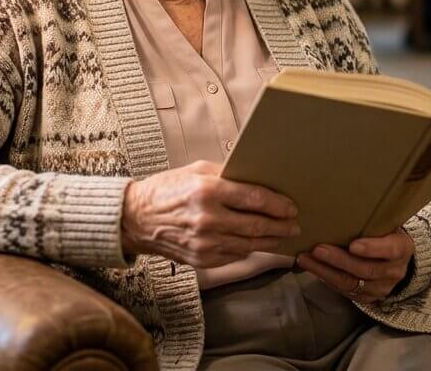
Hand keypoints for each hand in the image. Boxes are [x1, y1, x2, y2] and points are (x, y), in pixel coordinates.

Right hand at [121, 161, 299, 268]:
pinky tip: (257, 243)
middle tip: (294, 224)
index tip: (290, 206)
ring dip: (270, 240)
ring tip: (282, 235)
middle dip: (281, 225)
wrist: (136, 219)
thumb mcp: (196, 170)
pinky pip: (234, 255)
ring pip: (250, 244)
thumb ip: (227, 174)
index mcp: (207, 191)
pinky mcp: (202, 259)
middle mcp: (208, 219)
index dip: (277, 204)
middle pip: (257, 225)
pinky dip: (249, 249)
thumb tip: (256, 178)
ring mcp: (205, 243)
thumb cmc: (167, 189)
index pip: (254, 198)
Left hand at [296, 229, 413, 303]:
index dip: (372, 249)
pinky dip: (327, 279)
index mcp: (402, 248)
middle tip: (317, 249)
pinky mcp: (367, 297)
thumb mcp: (384, 224)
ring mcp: (381, 288)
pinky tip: (313, 268)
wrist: (393, 257)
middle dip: (339, 260)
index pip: (390, 250)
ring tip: (306, 259)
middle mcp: (394, 271)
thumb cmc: (383, 232)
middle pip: (365, 269)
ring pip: (351, 283)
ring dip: (325, 271)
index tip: (352, 245)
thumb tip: (337, 206)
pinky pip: (345, 291)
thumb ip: (370, 221)